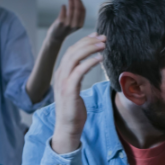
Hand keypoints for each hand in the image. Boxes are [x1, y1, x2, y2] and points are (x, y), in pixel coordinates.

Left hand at [47, 0, 85, 43]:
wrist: (56, 38)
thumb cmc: (65, 28)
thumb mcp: (74, 23)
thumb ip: (77, 15)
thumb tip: (78, 1)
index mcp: (80, 24)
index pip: (83, 10)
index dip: (80, 2)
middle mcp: (75, 25)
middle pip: (78, 9)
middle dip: (76, 0)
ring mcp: (68, 24)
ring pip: (71, 10)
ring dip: (70, 1)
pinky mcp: (60, 23)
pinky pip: (63, 12)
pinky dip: (63, 7)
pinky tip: (63, 5)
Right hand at [51, 33, 105, 153]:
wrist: (68, 128)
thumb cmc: (74, 111)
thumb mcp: (75, 89)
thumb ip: (78, 76)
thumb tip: (88, 65)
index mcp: (61, 74)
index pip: (71, 51)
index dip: (84, 42)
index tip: (96, 36)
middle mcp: (60, 75)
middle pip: (73, 51)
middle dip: (88, 42)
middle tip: (103, 37)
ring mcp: (63, 82)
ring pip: (74, 58)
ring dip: (90, 49)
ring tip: (103, 45)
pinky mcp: (68, 90)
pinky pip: (79, 71)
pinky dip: (89, 62)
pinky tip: (100, 58)